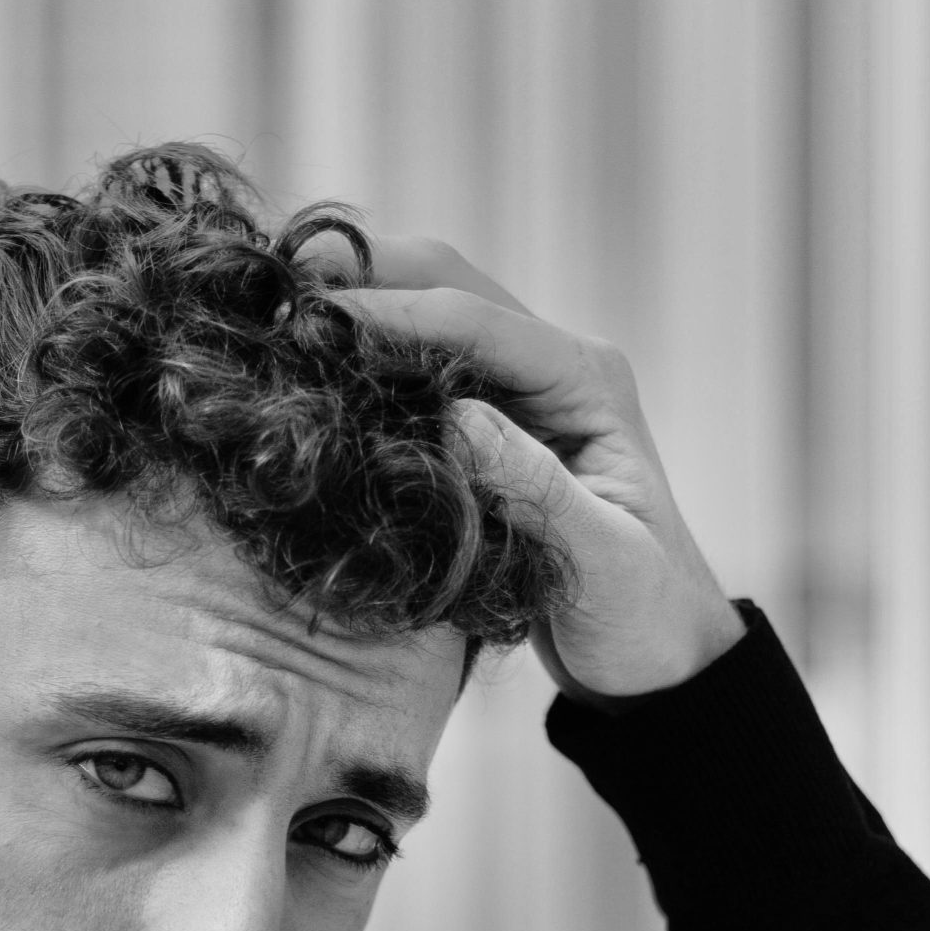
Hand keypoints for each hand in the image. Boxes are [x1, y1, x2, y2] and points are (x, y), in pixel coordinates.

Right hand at [308, 233, 745, 703]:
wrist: (655, 657)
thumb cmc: (642, 616)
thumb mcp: (602, 561)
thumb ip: (536, 488)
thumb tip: (456, 418)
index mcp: (587, 380)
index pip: (480, 321)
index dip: (396, 311)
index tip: (313, 319)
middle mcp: (552, 367)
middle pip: (448, 283)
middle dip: (364, 273)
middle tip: (274, 284)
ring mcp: (516, 392)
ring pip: (425, 315)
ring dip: (356, 306)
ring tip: (275, 315)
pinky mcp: (486, 427)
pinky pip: (413, 371)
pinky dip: (362, 359)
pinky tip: (309, 368)